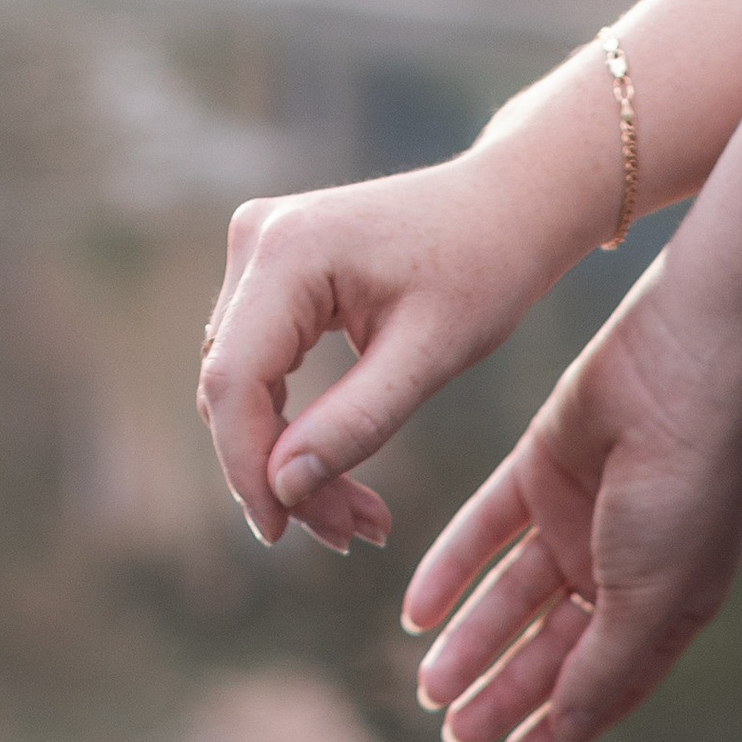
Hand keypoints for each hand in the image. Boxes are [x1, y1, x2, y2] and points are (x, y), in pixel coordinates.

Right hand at [197, 125, 583, 553]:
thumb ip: (356, 421)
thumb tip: (282, 488)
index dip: (248, 467)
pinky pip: (262, 367)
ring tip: (360, 519)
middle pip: (233, 388)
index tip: (283, 534)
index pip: (235, 381)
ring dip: (290, 460)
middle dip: (282, 474)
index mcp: (289, 252)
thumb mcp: (431, 355)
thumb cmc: (485, 269)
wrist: (508, 206)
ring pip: (243, 386)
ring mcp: (257, 253)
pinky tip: (341, 476)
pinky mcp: (271, 273)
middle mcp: (256, 242)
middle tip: (351, 535)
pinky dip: (297, 427)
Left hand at [405, 274, 741, 741]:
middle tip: (452, 732)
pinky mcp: (541, 472)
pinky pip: (483, 532)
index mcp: (668, 608)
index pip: (606, 685)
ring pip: (510, 597)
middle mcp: (622, 570)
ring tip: (427, 685)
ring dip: (470, 641)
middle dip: (503, 691)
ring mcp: (580, 520)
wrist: (682, 371)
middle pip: (550, 648)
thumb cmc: (685, 491)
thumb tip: (561, 726)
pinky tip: (416, 613)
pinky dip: (449, 570)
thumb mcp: (648, 597)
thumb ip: (603, 665)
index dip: (561, 728)